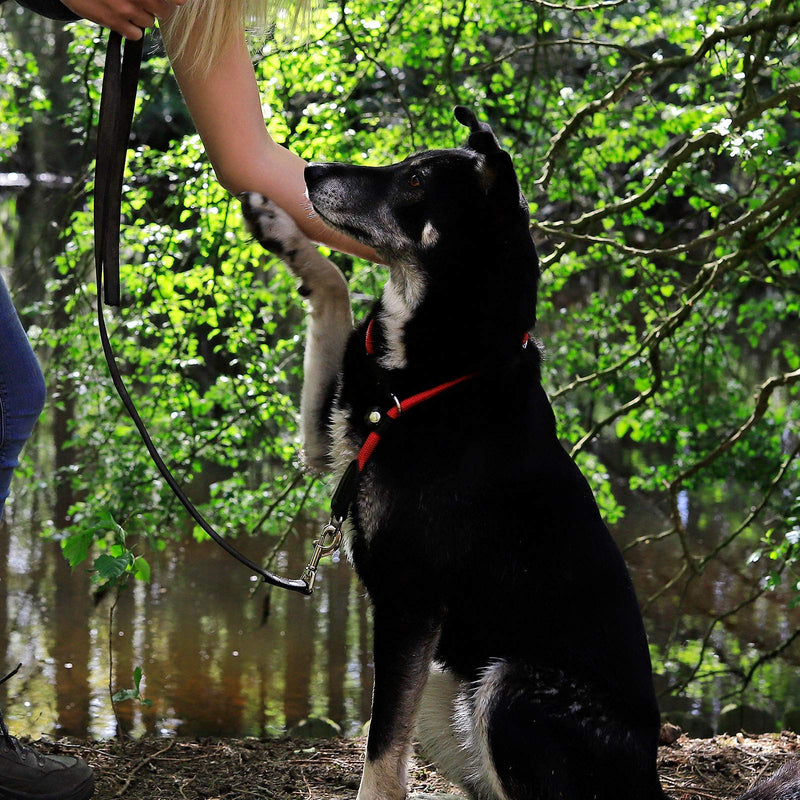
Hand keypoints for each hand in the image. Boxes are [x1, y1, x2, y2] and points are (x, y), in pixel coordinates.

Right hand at [60, 0, 184, 39]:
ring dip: (142, 17)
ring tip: (125, 7)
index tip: (181, 3)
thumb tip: (180, 2)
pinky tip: (120, 20)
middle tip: (145, 4)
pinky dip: (131, 30)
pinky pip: (136, 35)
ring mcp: (125, 7)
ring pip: (149, 22)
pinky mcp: (113, 21)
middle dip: (158, 8)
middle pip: (164, 10)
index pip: (169, 0)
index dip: (177, 1)